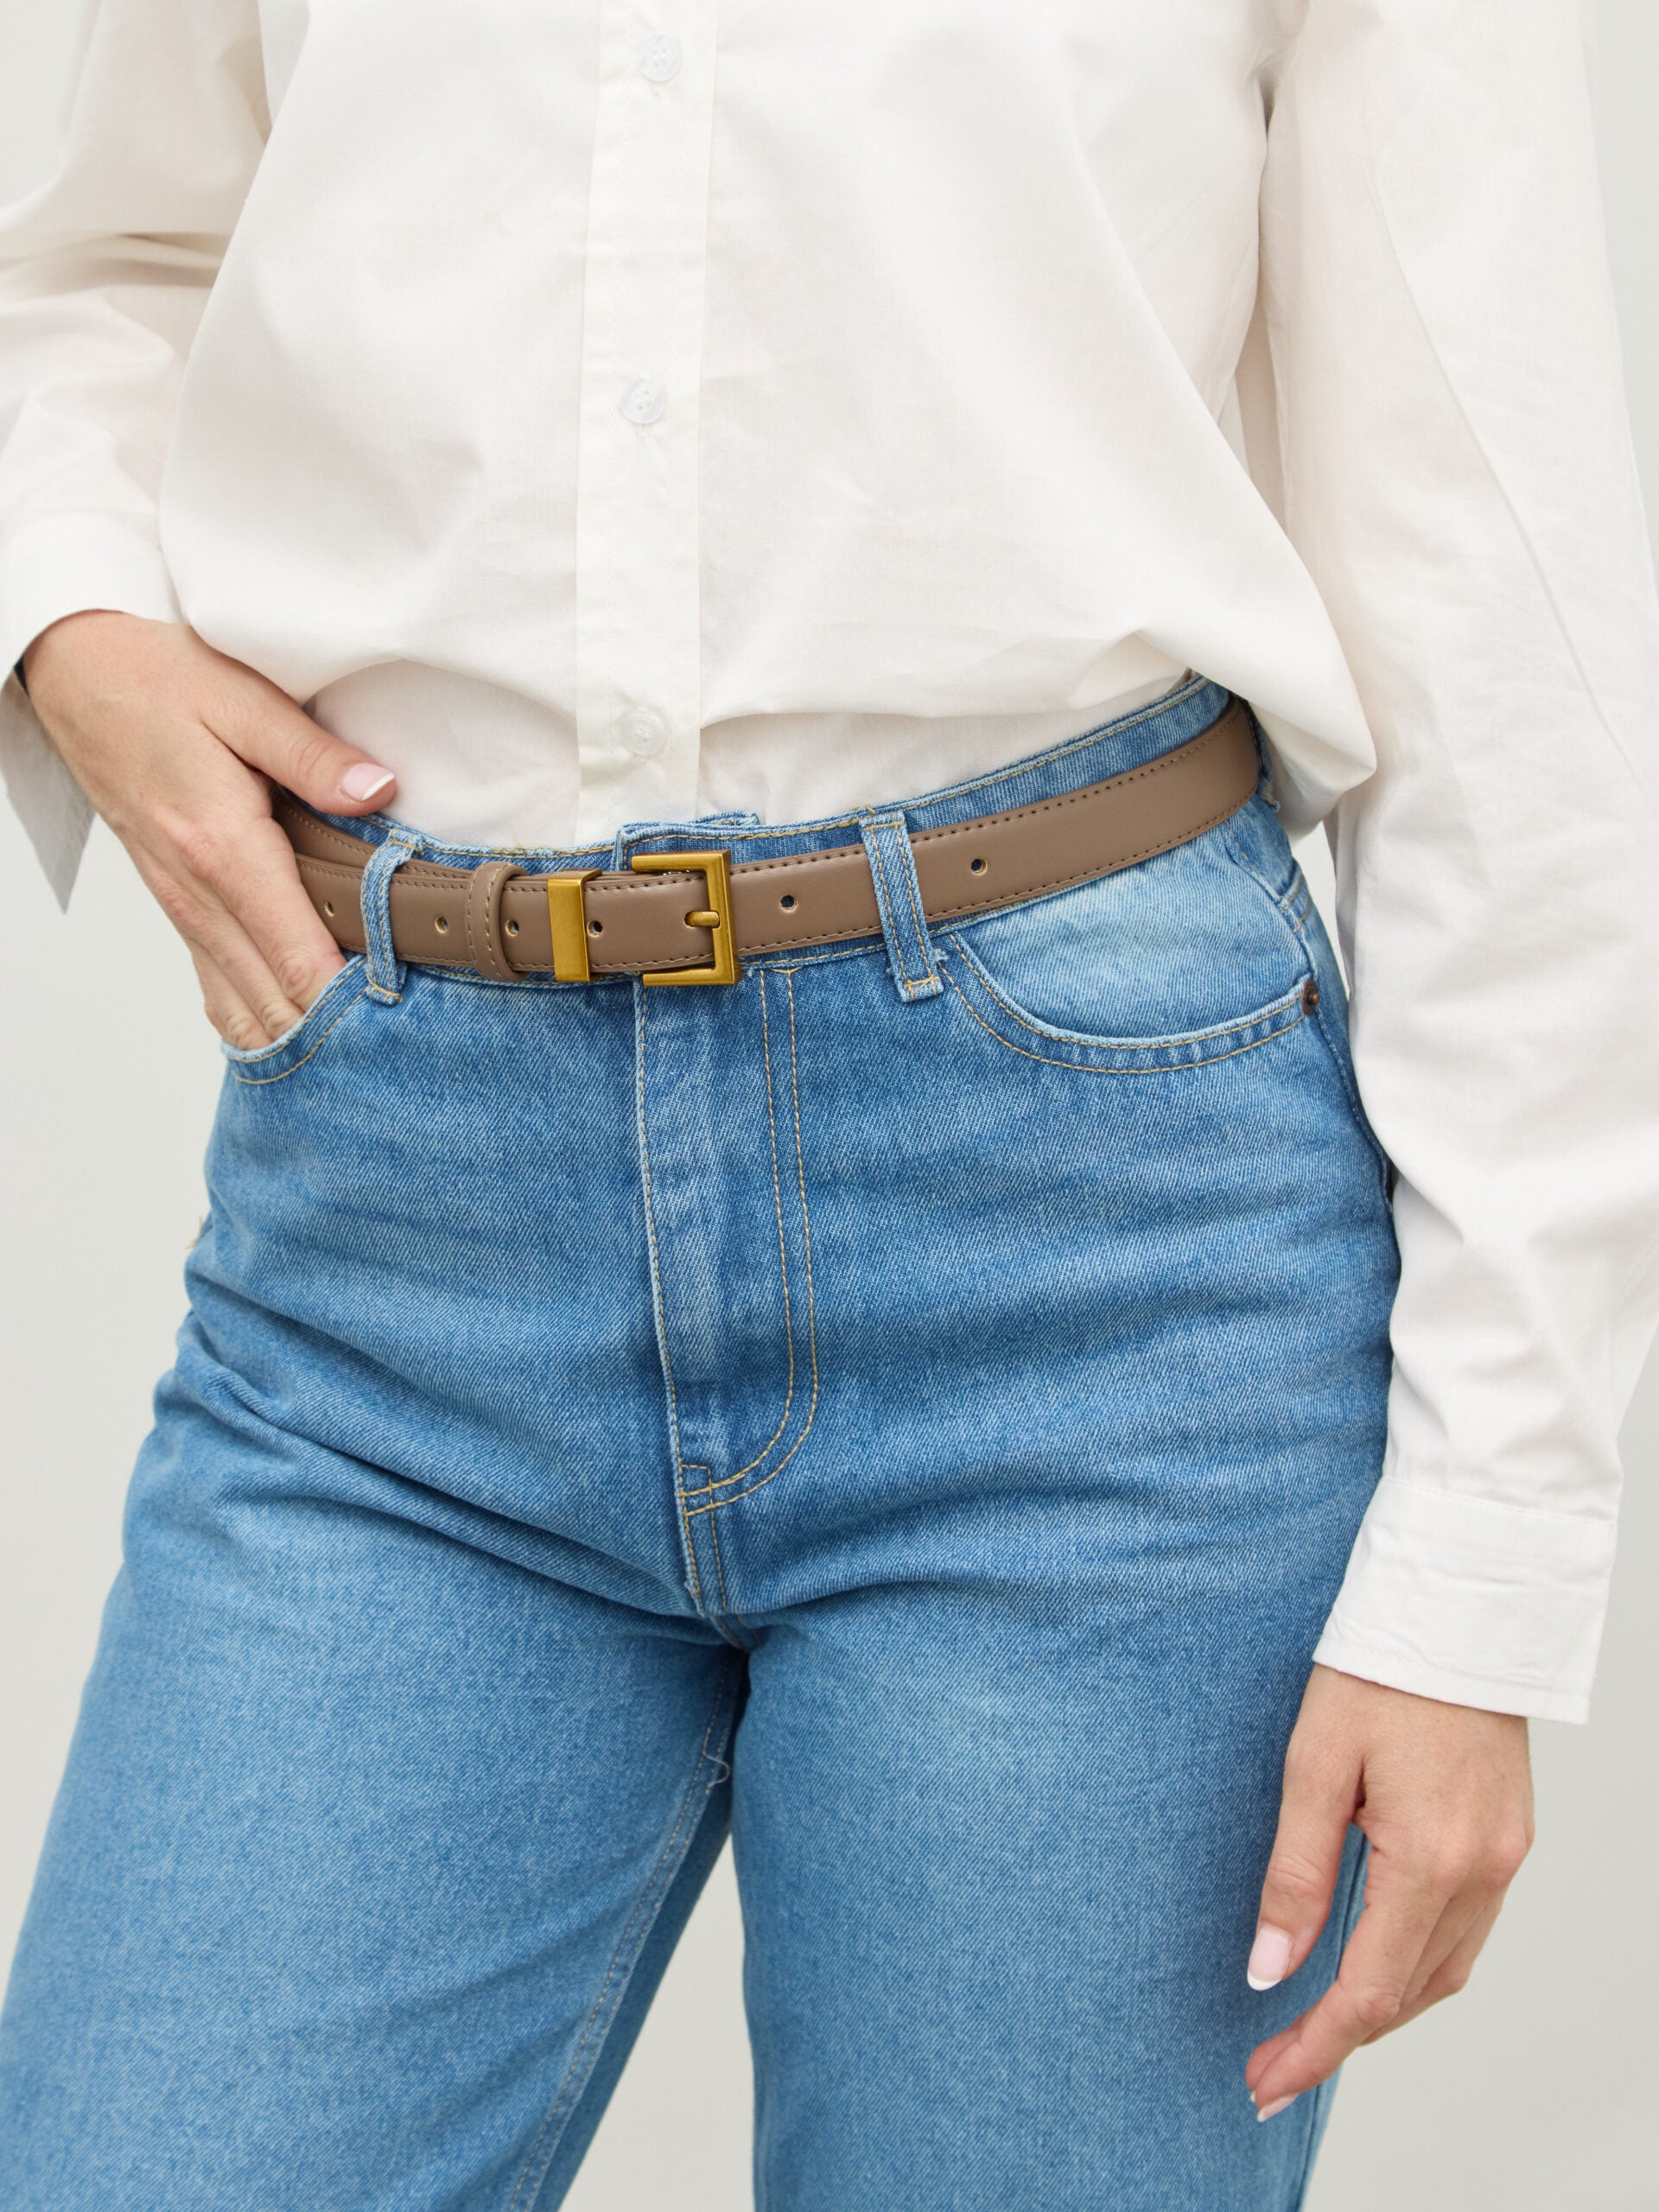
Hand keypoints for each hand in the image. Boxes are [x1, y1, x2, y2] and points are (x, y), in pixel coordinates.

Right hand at [23, 612, 397, 1048]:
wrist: (75, 675)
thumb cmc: (156, 680)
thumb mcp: (242, 698)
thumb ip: (315, 755)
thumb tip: (379, 792)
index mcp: (224, 849)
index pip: (299, 958)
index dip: (353, 1004)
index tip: (406, 1029)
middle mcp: (200, 894)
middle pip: (276, 1001)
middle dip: (338, 1039)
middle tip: (404, 1060)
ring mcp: (184, 907)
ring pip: (244, 1007)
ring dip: (299, 1039)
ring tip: (364, 1064)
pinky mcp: (179, 907)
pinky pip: (219, 987)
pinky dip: (259, 1021)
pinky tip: (297, 1039)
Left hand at [1244, 1664, 1532, 2120]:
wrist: (1457, 1609)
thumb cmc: (1377, 1672)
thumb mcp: (1314, 1767)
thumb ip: (1295, 1876)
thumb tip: (1269, 1969)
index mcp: (1431, 1859)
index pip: (1367, 1994)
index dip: (1313, 2048)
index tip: (1264, 2083)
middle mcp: (1481, 1872)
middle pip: (1407, 1996)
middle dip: (1337, 2041)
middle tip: (1272, 2068)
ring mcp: (1504, 1858)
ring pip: (1443, 1973)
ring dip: (1380, 2010)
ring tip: (1313, 2031)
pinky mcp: (1508, 1839)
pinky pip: (1464, 1932)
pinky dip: (1415, 1966)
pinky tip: (1373, 1967)